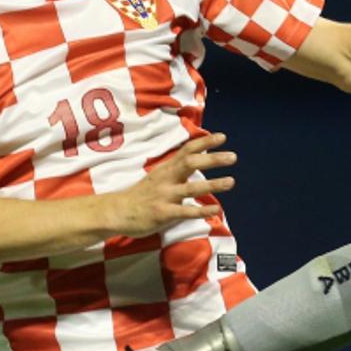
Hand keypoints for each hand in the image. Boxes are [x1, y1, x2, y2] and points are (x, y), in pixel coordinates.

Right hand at [107, 132, 235, 236]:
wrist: (118, 212)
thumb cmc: (142, 195)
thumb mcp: (159, 176)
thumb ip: (177, 169)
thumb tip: (197, 159)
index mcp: (167, 169)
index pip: (187, 150)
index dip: (204, 142)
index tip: (222, 137)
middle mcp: (167, 179)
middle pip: (191, 163)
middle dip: (212, 159)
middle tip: (233, 156)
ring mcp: (165, 196)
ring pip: (191, 188)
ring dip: (212, 184)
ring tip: (231, 181)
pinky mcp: (163, 213)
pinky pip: (185, 211)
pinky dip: (201, 210)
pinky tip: (216, 209)